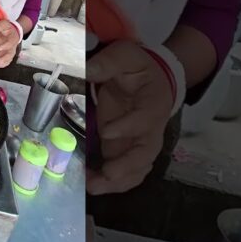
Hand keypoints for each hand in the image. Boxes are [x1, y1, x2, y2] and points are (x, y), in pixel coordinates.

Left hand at [0, 20, 20, 68]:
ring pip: (7, 60)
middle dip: (4, 59)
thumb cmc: (8, 29)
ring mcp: (9, 52)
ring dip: (1, 64)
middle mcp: (12, 47)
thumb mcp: (4, 24)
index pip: (10, 43)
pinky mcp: (5, 55)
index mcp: (13, 38)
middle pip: (10, 55)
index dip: (5, 46)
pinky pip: (3, 62)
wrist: (12, 32)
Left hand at [85, 40, 172, 194]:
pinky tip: (91, 184)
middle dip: (127, 166)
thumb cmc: (138, 67)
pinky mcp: (127, 149)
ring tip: (93, 186)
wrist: (150, 79)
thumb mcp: (125, 55)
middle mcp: (152, 128)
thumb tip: (87, 70)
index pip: (145, 119)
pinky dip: (112, 183)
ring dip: (118, 181)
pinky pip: (127, 173)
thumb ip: (108, 62)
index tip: (106, 133)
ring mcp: (140, 142)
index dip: (128, 127)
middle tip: (106, 174)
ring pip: (137, 169)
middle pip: (146, 153)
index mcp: (153, 102)